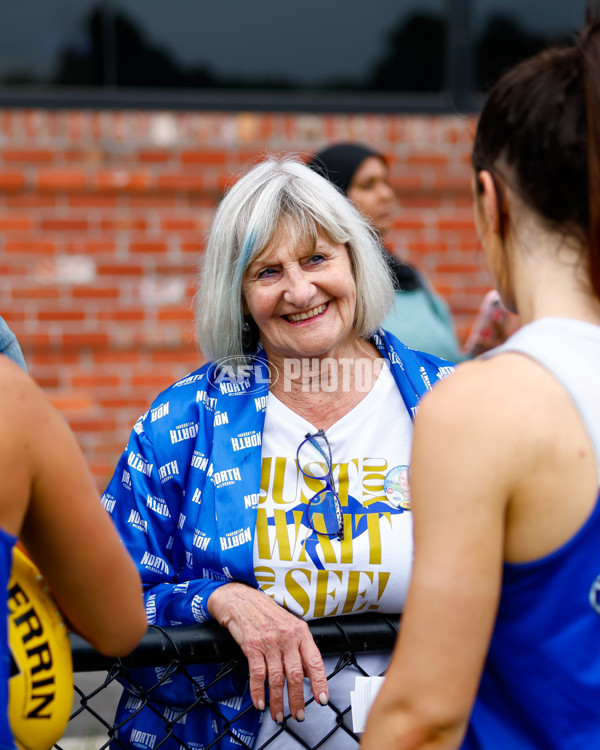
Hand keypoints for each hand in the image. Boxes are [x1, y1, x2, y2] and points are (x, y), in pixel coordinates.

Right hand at [208, 582, 327, 721]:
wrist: (241, 599)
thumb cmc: (266, 613)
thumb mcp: (289, 625)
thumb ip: (299, 648)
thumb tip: (308, 673)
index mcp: (300, 631)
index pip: (314, 660)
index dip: (320, 682)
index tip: (322, 699)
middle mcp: (287, 636)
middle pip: (295, 674)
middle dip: (297, 699)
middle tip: (298, 714)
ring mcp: (269, 641)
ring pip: (276, 678)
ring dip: (277, 701)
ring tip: (277, 714)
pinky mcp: (252, 646)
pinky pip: (257, 674)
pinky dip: (258, 692)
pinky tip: (260, 703)